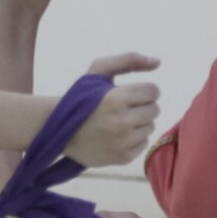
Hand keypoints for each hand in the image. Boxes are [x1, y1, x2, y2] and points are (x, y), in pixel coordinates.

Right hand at [64, 52, 160, 168]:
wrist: (58, 131)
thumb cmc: (81, 97)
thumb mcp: (98, 71)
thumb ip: (129, 60)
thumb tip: (158, 61)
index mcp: (115, 99)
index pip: (153, 91)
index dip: (142, 90)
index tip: (129, 93)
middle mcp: (121, 122)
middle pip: (155, 109)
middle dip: (141, 106)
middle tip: (123, 108)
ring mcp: (122, 142)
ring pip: (150, 127)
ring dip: (138, 122)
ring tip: (118, 121)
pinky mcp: (123, 158)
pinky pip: (144, 143)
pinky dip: (134, 138)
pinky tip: (116, 135)